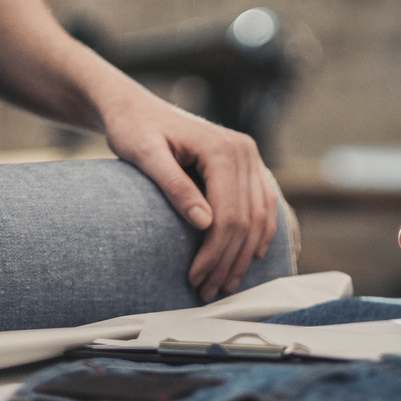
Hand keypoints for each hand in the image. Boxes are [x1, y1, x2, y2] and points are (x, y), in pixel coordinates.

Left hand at [100, 90, 278, 301]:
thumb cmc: (135, 130)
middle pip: (247, 220)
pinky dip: (260, 234)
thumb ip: (175, 186)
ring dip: (245, 255)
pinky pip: (264, 204)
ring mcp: (250, 156)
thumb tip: (205, 224)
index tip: (195, 279)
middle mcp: (245, 151)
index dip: (215, 253)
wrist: (136, 109)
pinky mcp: (248, 164)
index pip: (229, 215)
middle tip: (208, 292)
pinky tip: (249, 257)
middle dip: (229, 261)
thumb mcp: (146, 155)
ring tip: (225, 284)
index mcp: (223, 149)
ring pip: (260, 216)